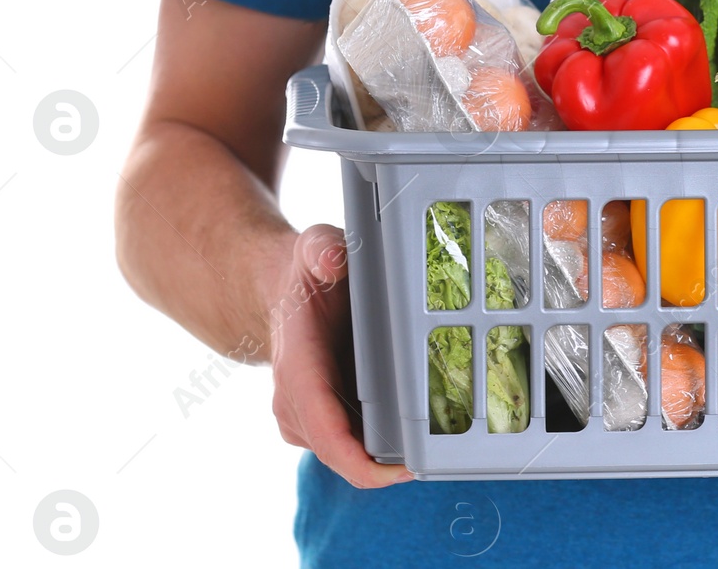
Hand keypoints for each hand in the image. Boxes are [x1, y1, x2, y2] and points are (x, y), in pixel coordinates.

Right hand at [267, 223, 412, 487]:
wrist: (279, 291)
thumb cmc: (304, 272)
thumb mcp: (313, 247)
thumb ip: (322, 251)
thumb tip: (334, 260)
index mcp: (298, 366)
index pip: (325, 429)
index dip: (361, 461)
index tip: (402, 470)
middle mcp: (294, 400)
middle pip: (339, 453)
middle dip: (385, 464)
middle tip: (437, 455)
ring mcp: (302, 415)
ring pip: (343, 453)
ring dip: (381, 457)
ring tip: (430, 443)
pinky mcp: (314, 420)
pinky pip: (344, 445)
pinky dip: (373, 445)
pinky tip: (409, 432)